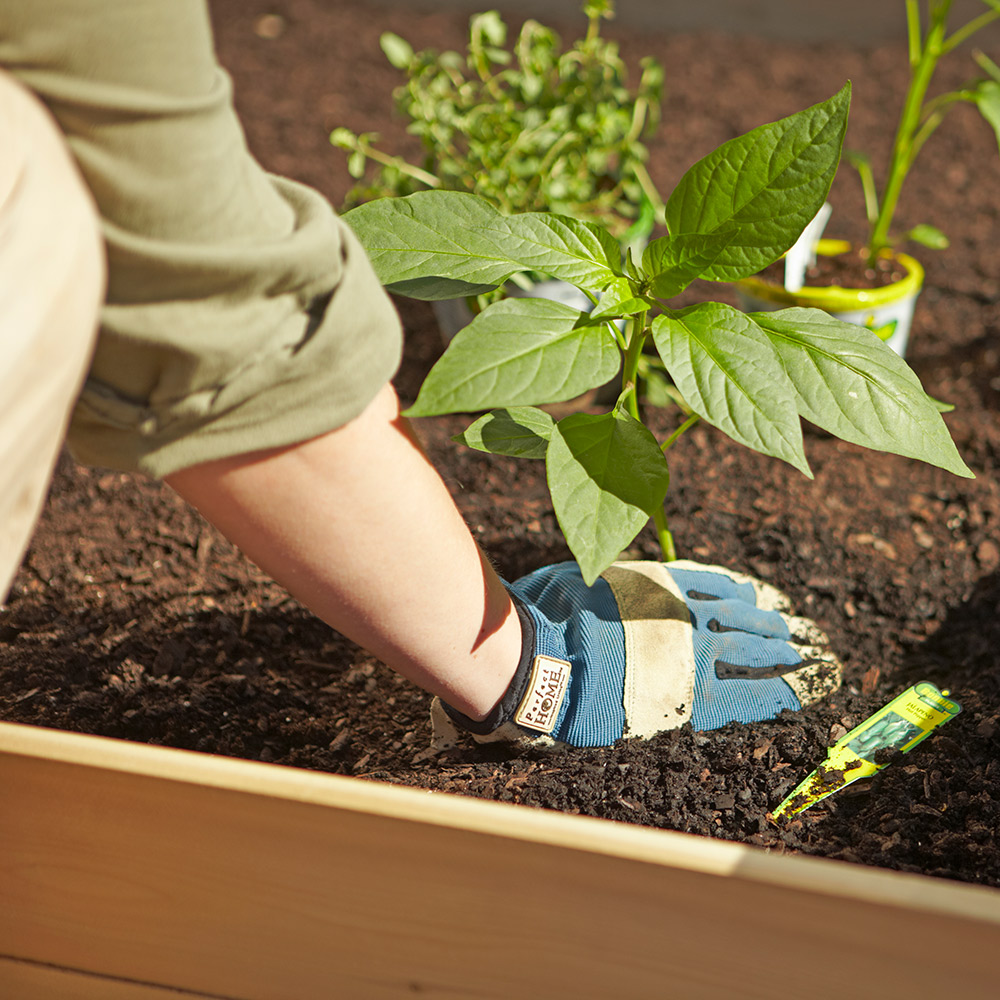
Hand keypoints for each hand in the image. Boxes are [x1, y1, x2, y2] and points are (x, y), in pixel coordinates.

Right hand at [432, 559, 840, 748]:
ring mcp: (696, 654)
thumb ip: (609, 584)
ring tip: (816, 659)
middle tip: (803, 632)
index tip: (763, 598)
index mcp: (661, 585)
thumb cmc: (551, 617)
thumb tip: (604, 582)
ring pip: (759, 650)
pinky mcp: (696, 697)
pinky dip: (784, 691)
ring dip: (791, 653)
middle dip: (778, 625)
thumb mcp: (582, 580)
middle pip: (747, 616)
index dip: (747, 594)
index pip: (720, 586)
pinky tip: (806, 690)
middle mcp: (688, 613)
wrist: (547, 658)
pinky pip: (753, 695)